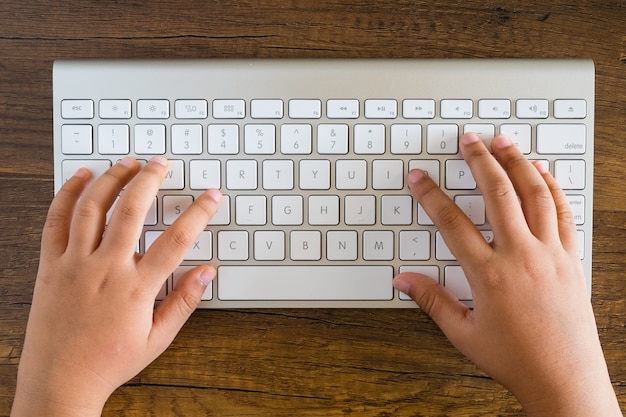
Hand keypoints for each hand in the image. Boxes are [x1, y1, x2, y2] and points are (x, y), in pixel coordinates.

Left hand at [12, 157, 221, 416]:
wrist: (60, 382)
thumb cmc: (109, 362)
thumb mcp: (157, 338)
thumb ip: (184, 302)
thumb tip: (207, 272)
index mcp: (136, 288)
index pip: (177, 240)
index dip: (199, 212)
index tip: (211, 195)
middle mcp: (105, 269)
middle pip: (131, 211)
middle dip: (150, 180)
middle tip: (161, 163)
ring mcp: (74, 264)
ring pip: (92, 208)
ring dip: (111, 179)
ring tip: (126, 163)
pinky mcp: (50, 266)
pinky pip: (56, 222)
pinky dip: (68, 195)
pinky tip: (81, 178)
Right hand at [393, 133, 620, 415]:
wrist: (565, 378)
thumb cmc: (515, 359)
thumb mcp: (463, 333)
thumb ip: (431, 301)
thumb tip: (402, 280)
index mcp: (489, 274)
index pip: (452, 222)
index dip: (431, 195)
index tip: (419, 177)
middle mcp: (521, 256)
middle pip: (497, 194)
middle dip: (479, 161)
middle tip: (468, 139)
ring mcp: (551, 254)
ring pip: (534, 195)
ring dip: (517, 163)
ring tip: (504, 142)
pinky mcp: (571, 259)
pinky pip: (564, 213)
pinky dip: (552, 187)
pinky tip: (542, 172)